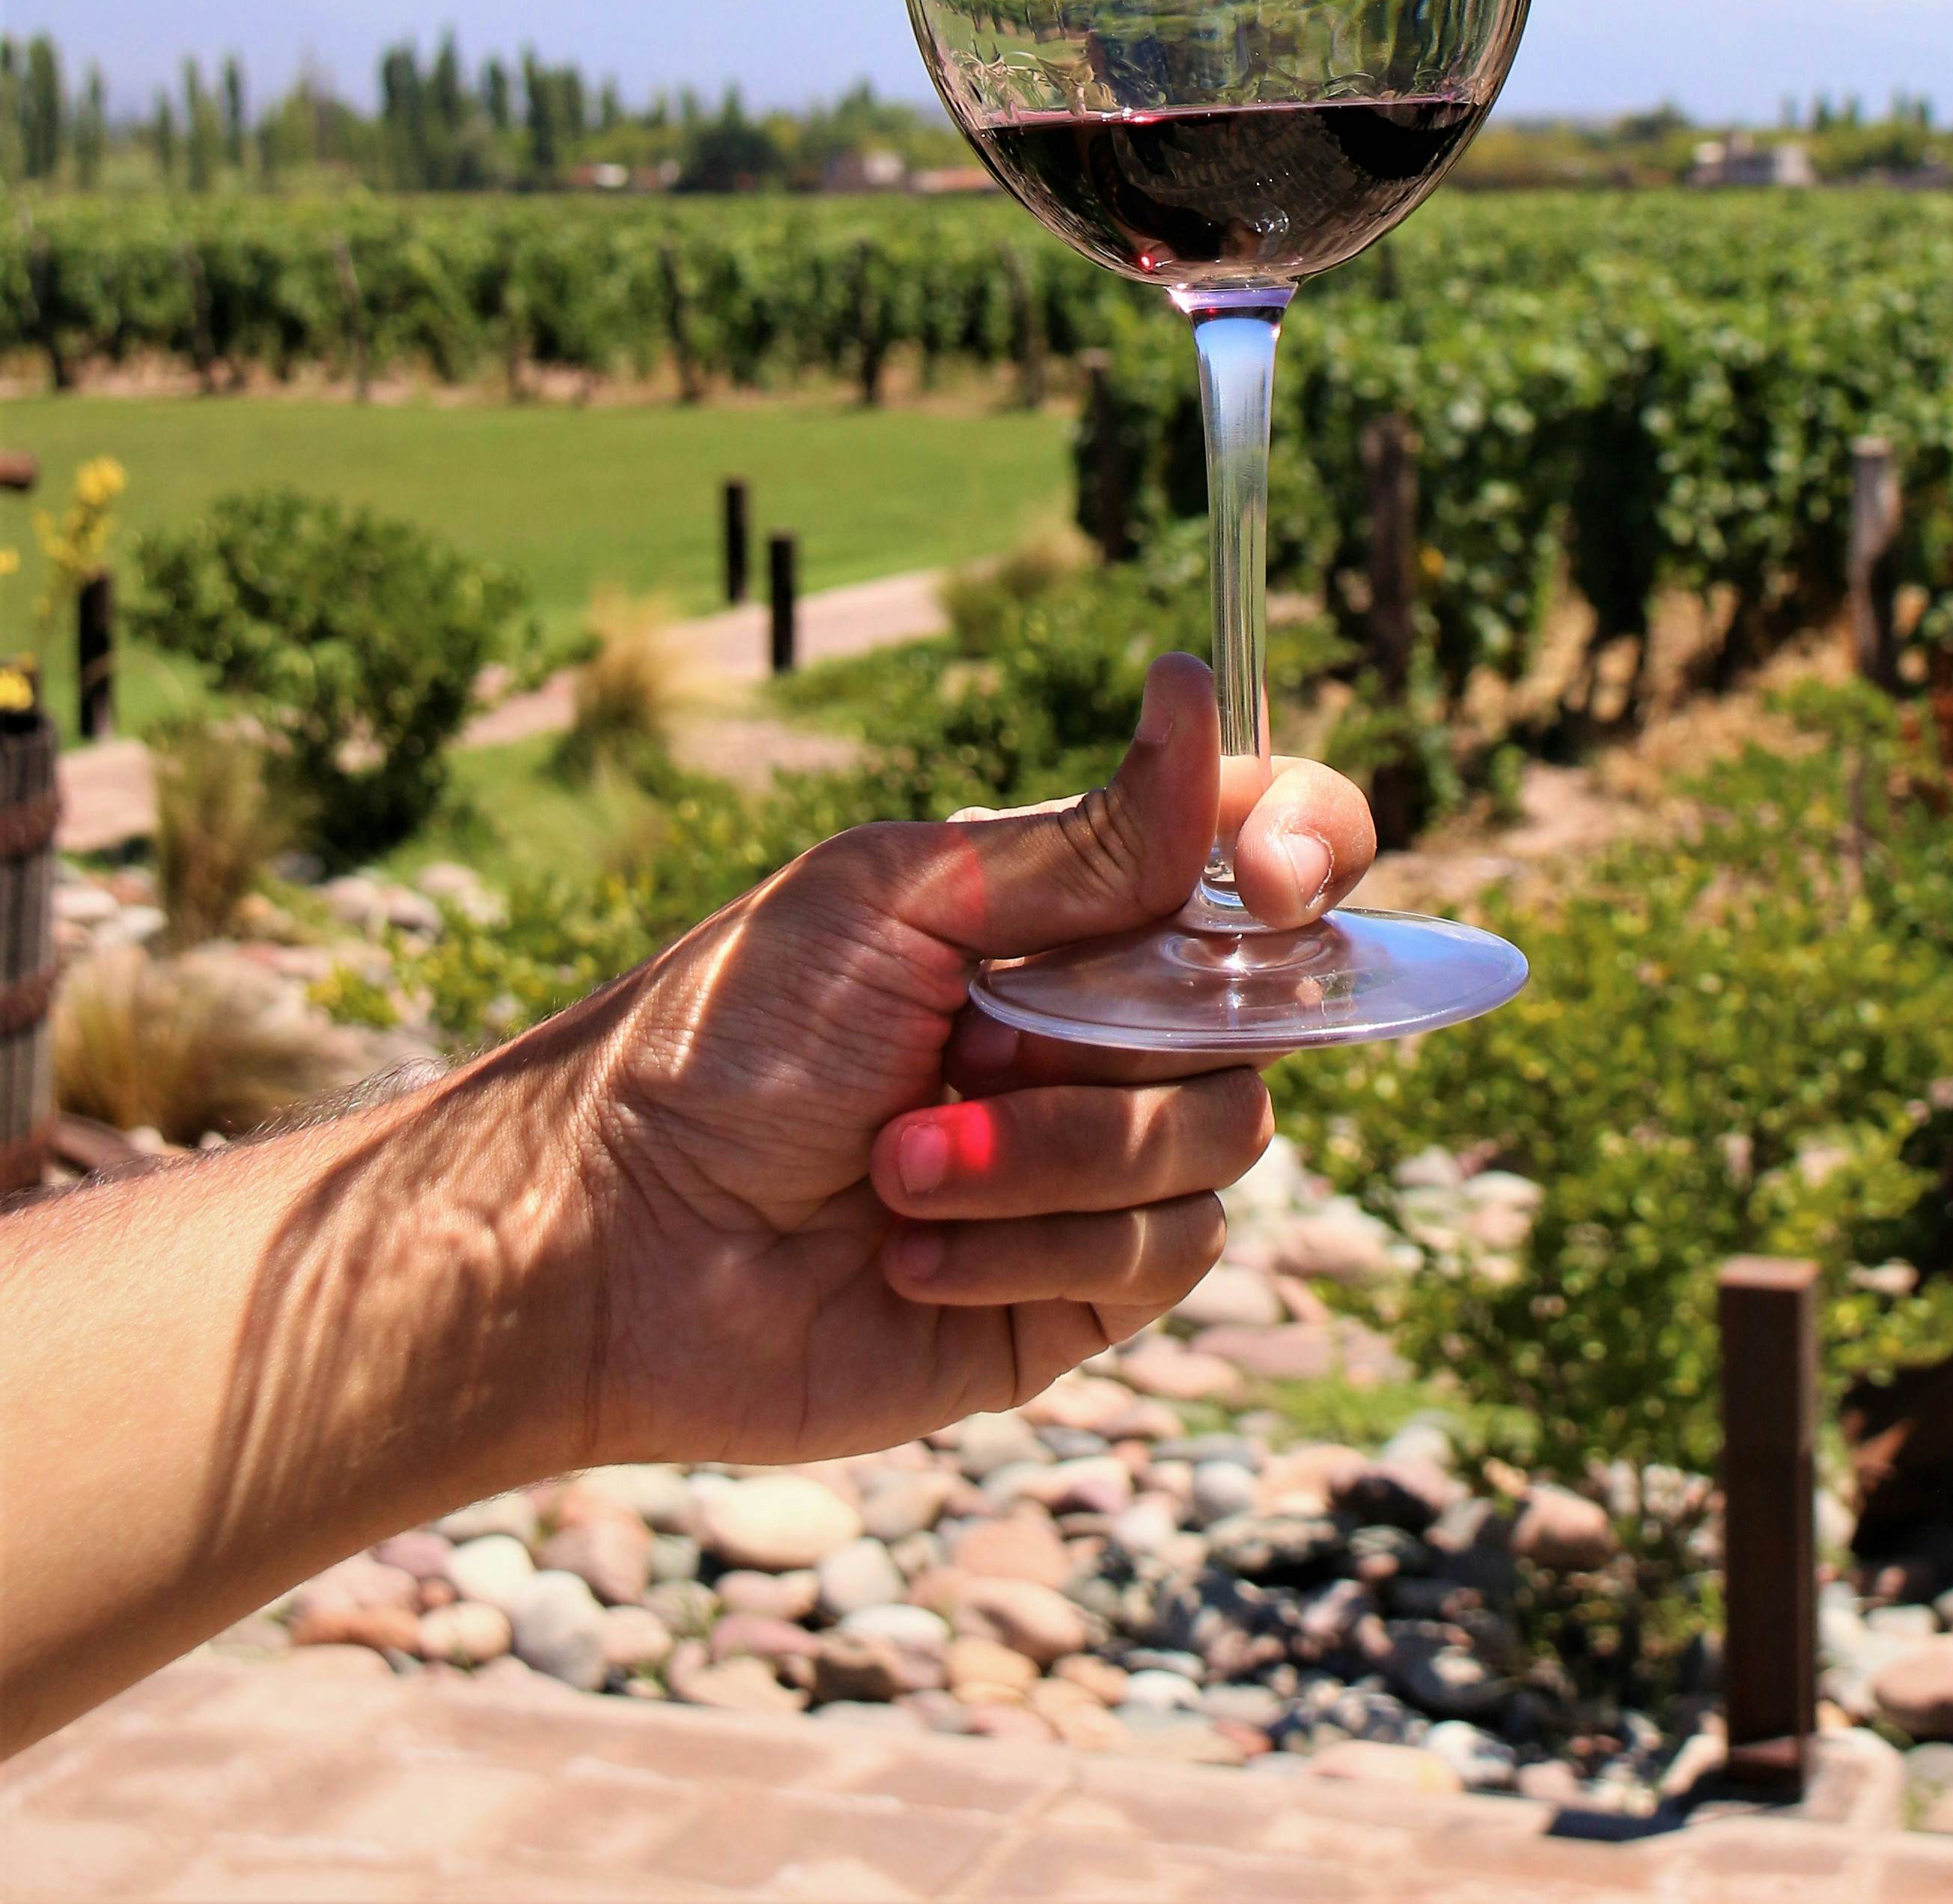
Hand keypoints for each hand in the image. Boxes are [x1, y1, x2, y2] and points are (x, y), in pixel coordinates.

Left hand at [525, 651, 1373, 1469]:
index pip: (1265, 851)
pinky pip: (1162, 1255)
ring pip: (1221, 1136)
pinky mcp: (1075, 1292)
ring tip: (894, 1165)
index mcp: (1073, 911)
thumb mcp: (902, 902)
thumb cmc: (724, 1038)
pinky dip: (1031, 1241)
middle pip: (1264, 1009)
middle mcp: (1106, 1031)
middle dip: (1118, 1037)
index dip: (1312, 847)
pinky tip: (907, 1249)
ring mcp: (1099, 1166)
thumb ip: (1087, 839)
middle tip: (969, 1045)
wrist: (610, 1242)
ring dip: (1050, 1151)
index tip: (1273, 883)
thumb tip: (1202, 690)